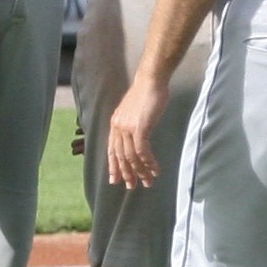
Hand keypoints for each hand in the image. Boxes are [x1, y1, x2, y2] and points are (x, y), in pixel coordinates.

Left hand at [107, 73, 169, 187]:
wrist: (150, 80)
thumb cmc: (146, 94)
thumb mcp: (133, 112)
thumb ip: (131, 126)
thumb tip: (136, 139)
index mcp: (115, 124)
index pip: (111, 150)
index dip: (113, 166)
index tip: (115, 180)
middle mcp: (118, 127)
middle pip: (120, 156)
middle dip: (127, 173)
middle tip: (133, 186)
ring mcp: (127, 127)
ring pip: (131, 156)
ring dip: (141, 171)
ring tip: (148, 181)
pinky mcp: (139, 127)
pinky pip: (142, 151)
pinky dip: (149, 162)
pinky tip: (155, 169)